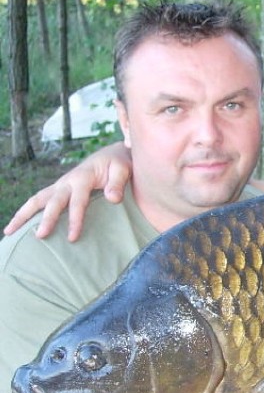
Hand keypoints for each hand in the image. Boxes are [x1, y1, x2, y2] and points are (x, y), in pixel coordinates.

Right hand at [3, 142, 131, 241]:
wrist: (112, 155)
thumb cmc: (119, 163)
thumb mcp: (123, 170)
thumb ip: (118, 184)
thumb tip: (113, 199)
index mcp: (83, 177)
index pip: (77, 201)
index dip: (74, 219)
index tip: (72, 238)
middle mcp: (67, 181)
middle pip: (52, 201)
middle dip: (46, 218)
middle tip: (39, 236)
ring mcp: (60, 185)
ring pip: (37, 199)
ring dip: (23, 214)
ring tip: (9, 231)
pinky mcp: (58, 189)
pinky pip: (39, 200)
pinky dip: (26, 211)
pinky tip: (18, 226)